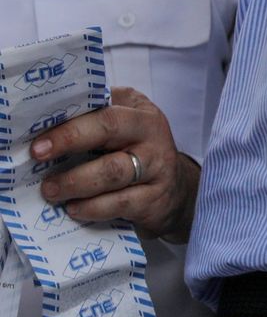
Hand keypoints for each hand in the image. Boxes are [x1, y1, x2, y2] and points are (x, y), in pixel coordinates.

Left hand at [30, 86, 198, 242]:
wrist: (178, 190)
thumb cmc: (139, 152)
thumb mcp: (126, 127)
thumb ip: (97, 119)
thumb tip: (46, 124)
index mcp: (139, 111)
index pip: (103, 108)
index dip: (70, 121)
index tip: (39, 138)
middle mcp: (151, 133)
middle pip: (109, 129)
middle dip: (70, 140)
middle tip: (37, 156)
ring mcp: (156, 166)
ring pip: (113, 171)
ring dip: (76, 181)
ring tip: (51, 190)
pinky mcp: (154, 199)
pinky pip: (120, 203)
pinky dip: (93, 208)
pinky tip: (74, 209)